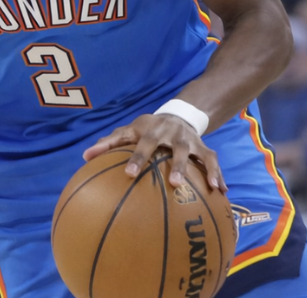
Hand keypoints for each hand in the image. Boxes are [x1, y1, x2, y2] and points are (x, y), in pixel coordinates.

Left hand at [82, 113, 226, 191]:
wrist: (177, 114)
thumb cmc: (146, 129)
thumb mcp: (128, 131)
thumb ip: (108, 143)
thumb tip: (85, 157)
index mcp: (152, 131)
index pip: (143, 143)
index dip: (137, 158)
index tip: (129, 174)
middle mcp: (174, 135)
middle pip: (178, 149)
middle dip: (178, 165)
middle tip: (175, 183)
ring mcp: (191, 141)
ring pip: (199, 154)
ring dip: (205, 170)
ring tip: (209, 186)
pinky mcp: (204, 148)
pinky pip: (213, 162)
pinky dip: (218, 175)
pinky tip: (221, 191)